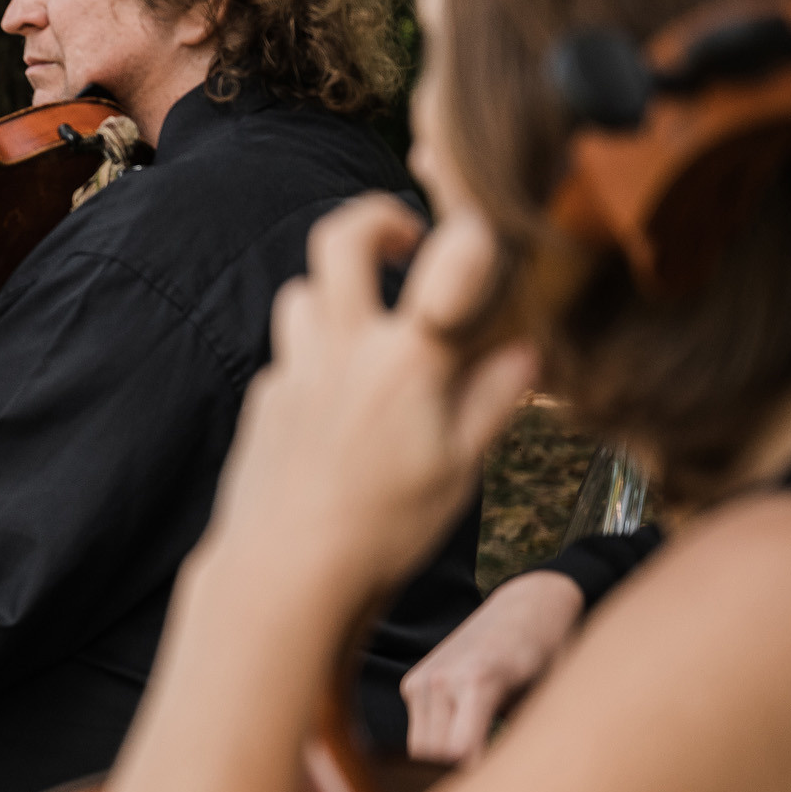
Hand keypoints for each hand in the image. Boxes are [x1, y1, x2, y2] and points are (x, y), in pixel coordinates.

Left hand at [205, 196, 537, 597]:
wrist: (284, 571)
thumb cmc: (384, 529)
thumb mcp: (458, 468)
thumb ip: (492, 400)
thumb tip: (525, 351)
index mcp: (406, 361)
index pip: (448, 262)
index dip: (471, 235)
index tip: (482, 234)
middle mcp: (344, 350)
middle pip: (339, 239)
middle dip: (376, 220)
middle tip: (403, 241)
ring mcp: (295, 370)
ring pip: (303, 293)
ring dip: (335, 296)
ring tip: (368, 333)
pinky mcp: (265, 398)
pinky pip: (289, 357)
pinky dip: (315, 364)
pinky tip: (337, 412)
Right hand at [401, 568, 583, 763]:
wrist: (527, 609)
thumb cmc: (546, 656)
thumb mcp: (545, 698)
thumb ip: (520, 739)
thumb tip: (510, 786)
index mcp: (478, 681)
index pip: (458, 753)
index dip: (475, 782)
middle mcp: (441, 679)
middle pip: (433, 758)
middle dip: (456, 778)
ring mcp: (422, 680)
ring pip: (420, 750)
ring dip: (442, 765)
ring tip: (477, 772)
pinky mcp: (413, 683)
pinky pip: (418, 733)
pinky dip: (436, 747)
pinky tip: (464, 745)